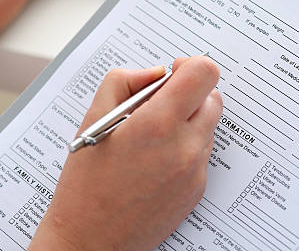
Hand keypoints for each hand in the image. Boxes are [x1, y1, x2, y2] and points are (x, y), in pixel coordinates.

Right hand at [30, 55, 221, 250]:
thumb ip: (125, 80)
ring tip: (150, 138)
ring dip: (187, 121)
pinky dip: (185, 147)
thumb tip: (156, 73)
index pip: (204, 73)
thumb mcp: (93, 117)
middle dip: (189, 94)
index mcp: (158, 124)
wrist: (90, 240)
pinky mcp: (197, 190)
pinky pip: (202, 153)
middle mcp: (185, 147)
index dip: (190, 66)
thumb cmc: (86, 182)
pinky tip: (154, 161)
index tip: (173, 74)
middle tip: (157, 106)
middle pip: (212, 98)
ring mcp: (195, 172)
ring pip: (208, 126)